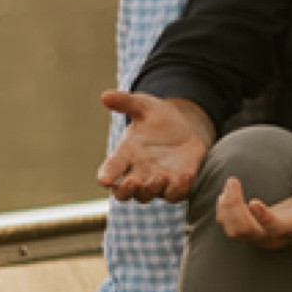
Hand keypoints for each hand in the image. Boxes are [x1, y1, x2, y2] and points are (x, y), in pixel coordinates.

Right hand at [97, 90, 212, 201]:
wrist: (187, 127)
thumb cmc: (159, 118)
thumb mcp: (144, 106)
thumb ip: (126, 102)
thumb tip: (105, 96)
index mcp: (125, 155)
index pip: (110, 169)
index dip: (106, 176)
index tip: (104, 180)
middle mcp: (138, 172)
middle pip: (124, 192)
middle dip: (127, 190)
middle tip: (133, 182)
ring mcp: (157, 181)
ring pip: (148, 195)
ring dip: (153, 189)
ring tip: (161, 176)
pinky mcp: (178, 183)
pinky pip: (176, 193)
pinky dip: (180, 188)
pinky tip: (186, 175)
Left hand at [214, 175, 291, 250]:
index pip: (276, 229)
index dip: (263, 218)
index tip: (254, 202)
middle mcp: (276, 237)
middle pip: (246, 233)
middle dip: (234, 209)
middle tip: (232, 182)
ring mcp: (262, 237)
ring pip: (234, 232)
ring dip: (226, 209)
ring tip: (231, 184)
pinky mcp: (251, 231)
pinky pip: (229, 227)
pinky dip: (224, 210)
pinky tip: (227, 193)